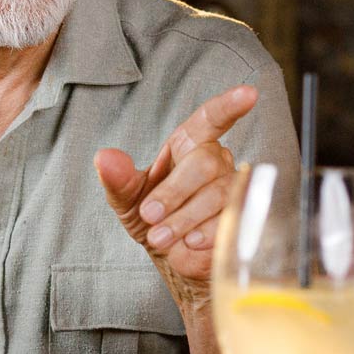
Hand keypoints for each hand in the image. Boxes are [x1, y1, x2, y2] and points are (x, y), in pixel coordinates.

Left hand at [95, 84, 257, 308]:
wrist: (171, 258)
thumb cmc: (153, 218)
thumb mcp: (127, 199)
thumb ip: (117, 178)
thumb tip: (104, 157)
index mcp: (189, 145)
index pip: (212, 118)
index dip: (229, 105)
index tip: (248, 94)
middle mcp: (217, 161)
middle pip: (204, 164)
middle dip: (174, 193)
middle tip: (150, 215)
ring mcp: (233, 190)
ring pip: (217, 195)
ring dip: (183, 219)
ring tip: (160, 236)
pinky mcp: (242, 220)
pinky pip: (229, 222)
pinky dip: (202, 234)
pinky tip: (189, 242)